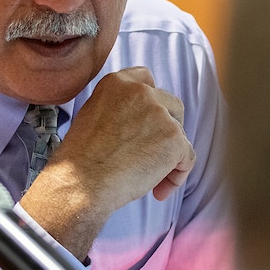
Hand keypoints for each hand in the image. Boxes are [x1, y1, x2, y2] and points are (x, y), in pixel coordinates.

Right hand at [19, 67, 195, 258]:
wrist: (81, 183)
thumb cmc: (81, 159)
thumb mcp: (92, 115)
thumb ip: (118, 107)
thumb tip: (139, 119)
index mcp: (118, 83)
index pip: (146, 79)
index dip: (152, 101)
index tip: (148, 123)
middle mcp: (141, 92)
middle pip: (171, 105)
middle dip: (167, 129)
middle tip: (151, 155)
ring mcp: (160, 114)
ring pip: (179, 134)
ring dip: (170, 155)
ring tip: (151, 181)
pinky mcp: (174, 138)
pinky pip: (187, 157)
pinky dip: (177, 175)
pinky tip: (160, 190)